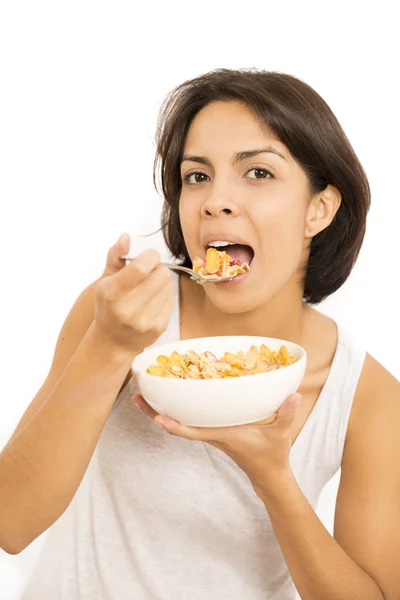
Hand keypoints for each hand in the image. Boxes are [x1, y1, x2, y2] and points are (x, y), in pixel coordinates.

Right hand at [94, 233, 173, 355]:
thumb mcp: (105, 281)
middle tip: (150, 272)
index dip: (151, 256)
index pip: (142, 267)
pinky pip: (172, 300)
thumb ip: (115, 257)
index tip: (148, 258)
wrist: (113, 342)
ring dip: (163, 281)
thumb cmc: (108, 306)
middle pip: (161, 275)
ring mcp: (144, 321)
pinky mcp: (158, 328)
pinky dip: (165, 295)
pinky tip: (153, 300)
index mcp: (111, 293)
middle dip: (158, 268)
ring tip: (150, 287)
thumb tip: (125, 236)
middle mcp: (126, 309)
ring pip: (169, 286)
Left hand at [132, 392, 301, 490]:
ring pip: (178, 421)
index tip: (158, 418)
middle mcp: (211, 434)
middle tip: (135, 394)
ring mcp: (209, 432)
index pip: (194, 432)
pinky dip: (174, 409)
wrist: (268, 474)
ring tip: (141, 392)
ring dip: (158, 409)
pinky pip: (187, 419)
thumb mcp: (282, 434)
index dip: (175, 426)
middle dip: (154, 412)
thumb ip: (287, 414)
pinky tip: (169, 395)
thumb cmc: (273, 455)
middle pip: (176, 424)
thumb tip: (294, 395)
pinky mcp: (212, 430)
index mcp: (223, 436)